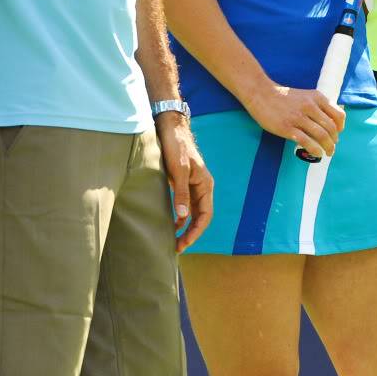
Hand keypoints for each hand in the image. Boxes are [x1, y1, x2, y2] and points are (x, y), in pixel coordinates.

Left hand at [155, 114, 213, 253]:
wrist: (171, 127)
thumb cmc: (176, 146)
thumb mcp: (178, 170)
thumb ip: (181, 193)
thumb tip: (182, 217)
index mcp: (205, 184)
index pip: (205, 215)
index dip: (196, 232)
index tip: (184, 244)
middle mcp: (202, 187)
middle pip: (200, 217)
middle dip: (191, 233)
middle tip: (177, 248)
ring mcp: (193, 185)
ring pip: (193, 212)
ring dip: (185, 227)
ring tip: (174, 240)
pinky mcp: (183, 183)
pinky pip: (185, 205)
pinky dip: (180, 216)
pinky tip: (171, 224)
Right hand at [245, 81, 345, 158]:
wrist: (261, 94)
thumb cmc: (283, 97)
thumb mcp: (305, 95)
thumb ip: (317, 106)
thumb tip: (330, 122)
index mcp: (316, 98)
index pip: (338, 114)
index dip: (341, 127)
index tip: (338, 133)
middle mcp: (310, 106)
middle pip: (331, 128)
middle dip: (334, 140)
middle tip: (332, 146)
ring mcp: (298, 117)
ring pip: (321, 135)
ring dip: (328, 147)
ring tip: (327, 153)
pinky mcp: (288, 128)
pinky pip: (307, 142)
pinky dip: (315, 150)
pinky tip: (316, 153)